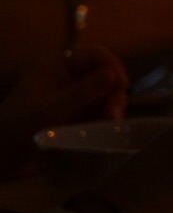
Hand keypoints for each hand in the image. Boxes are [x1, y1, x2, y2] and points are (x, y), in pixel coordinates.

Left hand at [0, 46, 130, 174]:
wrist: (0, 156)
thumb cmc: (18, 127)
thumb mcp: (50, 110)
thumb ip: (83, 92)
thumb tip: (113, 74)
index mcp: (58, 65)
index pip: (95, 56)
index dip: (112, 67)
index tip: (121, 86)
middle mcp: (69, 77)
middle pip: (105, 76)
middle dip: (113, 93)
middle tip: (114, 115)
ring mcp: (74, 98)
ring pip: (106, 95)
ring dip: (113, 108)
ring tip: (111, 125)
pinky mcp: (78, 117)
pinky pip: (100, 112)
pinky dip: (107, 120)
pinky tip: (108, 130)